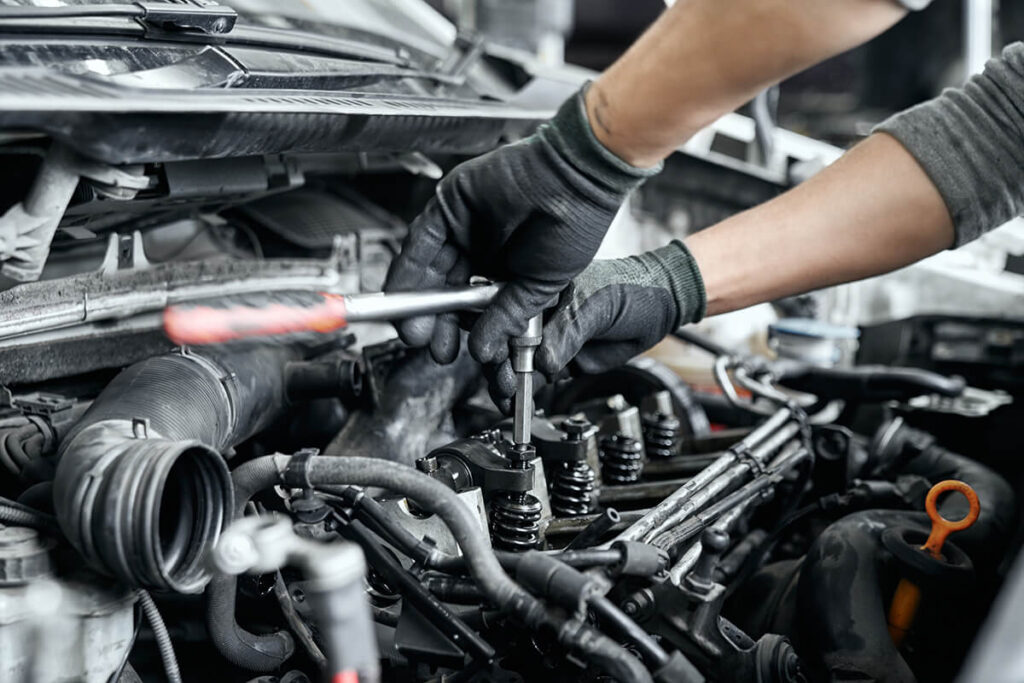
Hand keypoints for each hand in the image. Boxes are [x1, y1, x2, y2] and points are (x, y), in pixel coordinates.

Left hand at [384, 86, 659, 366]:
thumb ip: (507, 316)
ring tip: (414, 330)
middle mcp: (481, 247)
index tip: (450, 351)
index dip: (459, 328)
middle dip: (434, 319)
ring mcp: (463, 226)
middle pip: (445, 288)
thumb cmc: (575, 225)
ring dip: (416, 300)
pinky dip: (408, 269)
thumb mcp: (540, 285)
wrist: (576, 178)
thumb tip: (483, 350)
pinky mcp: (449, 204)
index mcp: (506, 268)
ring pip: (428, 268)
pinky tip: (403, 295)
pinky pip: (421, 239)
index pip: (471, 304)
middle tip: (428, 344)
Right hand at [495, 242, 702, 397]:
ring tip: (509, 398)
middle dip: (496, 363)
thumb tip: (543, 362)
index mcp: (538, 288)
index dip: (488, 330)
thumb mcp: (595, 306)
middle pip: (500, 340)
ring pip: (514, 363)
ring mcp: (545, 337)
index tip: (487, 352)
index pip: (501, 307)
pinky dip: (524, 393)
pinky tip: (518, 403)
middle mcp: (535, 312)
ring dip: (507, 382)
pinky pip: (534, 378)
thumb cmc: (630, 289)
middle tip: (503, 380)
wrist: (658, 309)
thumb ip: (567, 333)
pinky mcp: (558, 360)